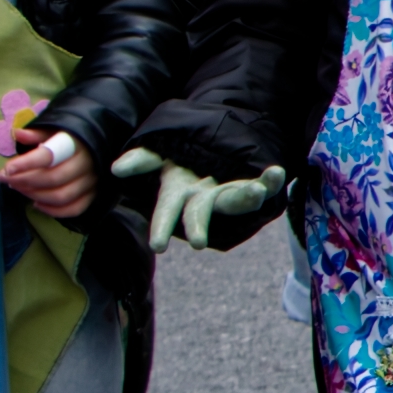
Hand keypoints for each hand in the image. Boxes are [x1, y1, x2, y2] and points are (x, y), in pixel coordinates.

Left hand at [0, 117, 96, 218]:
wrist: (94, 147)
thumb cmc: (69, 139)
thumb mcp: (53, 131)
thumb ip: (36, 134)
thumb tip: (18, 134)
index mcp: (76, 143)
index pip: (49, 155)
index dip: (27, 163)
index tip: (7, 169)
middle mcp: (86, 163)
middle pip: (53, 179)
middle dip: (24, 181)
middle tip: (6, 179)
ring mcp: (91, 181)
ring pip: (61, 196)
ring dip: (34, 195)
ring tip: (18, 188)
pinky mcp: (93, 195)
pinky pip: (74, 209)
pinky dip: (52, 211)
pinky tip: (36, 204)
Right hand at [107, 145, 287, 253]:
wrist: (218, 146)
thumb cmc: (183, 157)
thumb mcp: (160, 154)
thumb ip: (142, 159)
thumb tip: (116, 168)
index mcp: (180, 192)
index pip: (167, 212)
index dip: (161, 226)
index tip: (157, 246)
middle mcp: (205, 197)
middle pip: (201, 213)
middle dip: (198, 225)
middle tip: (197, 243)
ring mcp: (230, 192)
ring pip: (236, 200)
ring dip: (245, 197)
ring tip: (255, 191)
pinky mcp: (255, 185)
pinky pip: (266, 185)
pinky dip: (272, 180)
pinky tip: (276, 172)